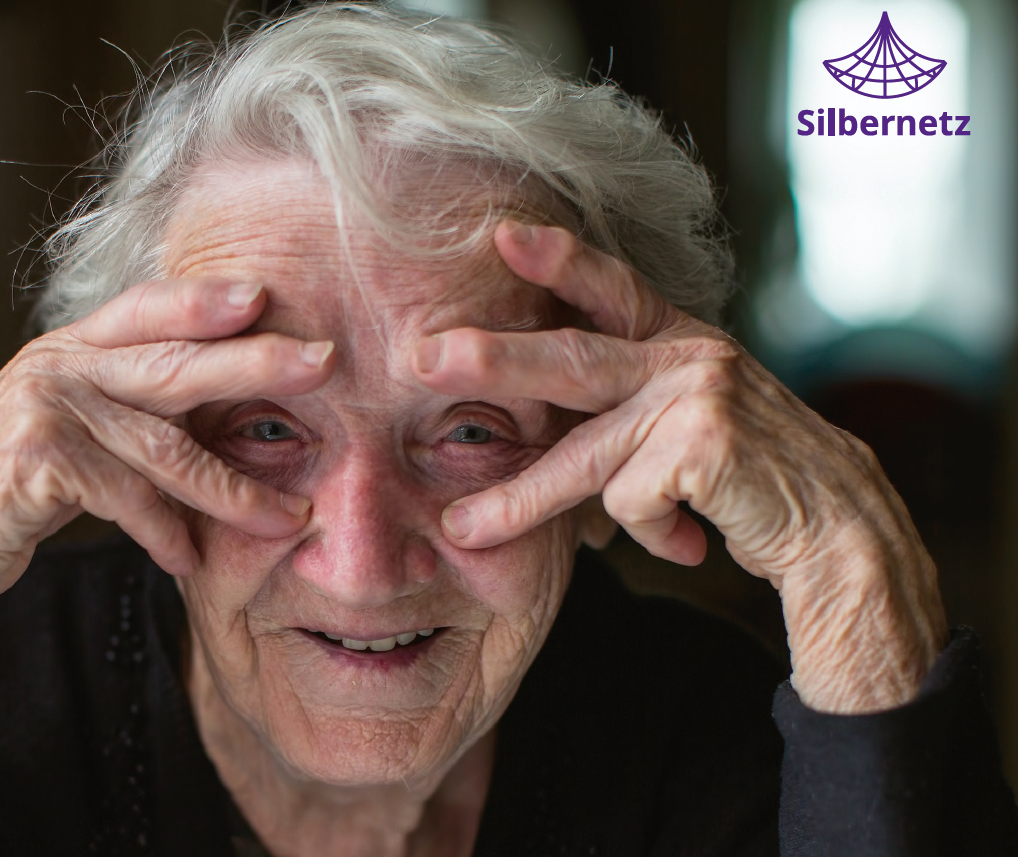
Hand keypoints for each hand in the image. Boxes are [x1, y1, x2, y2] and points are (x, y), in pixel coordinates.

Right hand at [0, 278, 333, 755]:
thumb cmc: (20, 474)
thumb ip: (134, 398)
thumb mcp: (75, 418)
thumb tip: (233, 397)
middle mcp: (61, 365)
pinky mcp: (36, 462)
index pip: (148, 309)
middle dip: (256, 363)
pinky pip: (124, 498)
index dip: (205, 297)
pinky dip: (163, 531)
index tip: (265, 294)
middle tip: (324, 362)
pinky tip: (190, 559)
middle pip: (175, 363)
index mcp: (76, 346)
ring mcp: (47, 410)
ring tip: (287, 518)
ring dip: (231, 489)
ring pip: (163, 447)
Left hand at [411, 222, 946, 713]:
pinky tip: (691, 539)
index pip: (613, 290)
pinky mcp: (707, 448)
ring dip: (522, 499)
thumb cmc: (754, 474)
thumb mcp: (693, 419)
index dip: (559, 258)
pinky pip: (632, 502)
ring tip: (464, 529)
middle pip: (573, 358)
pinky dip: (651, 533)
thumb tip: (532, 426)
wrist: (842, 528)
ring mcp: (701, 399)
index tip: (502, 235)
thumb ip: (626, 407)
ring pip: (585, 455)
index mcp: (682, 340)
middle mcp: (691, 357)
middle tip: (426, 358)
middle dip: (494, 360)